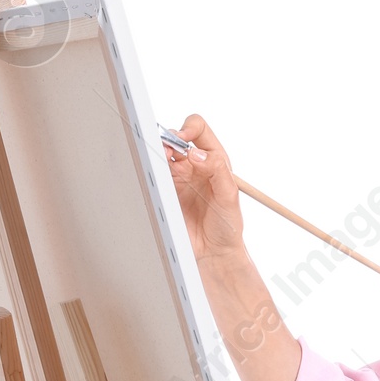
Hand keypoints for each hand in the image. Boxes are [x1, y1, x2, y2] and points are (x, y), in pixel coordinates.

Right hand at [164, 115, 246, 264]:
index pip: (198, 129)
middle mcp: (194, 165)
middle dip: (168, 139)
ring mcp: (177, 178)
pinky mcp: (165, 193)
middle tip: (167, 151)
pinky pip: (153, 176)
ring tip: (160, 161)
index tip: (183, 139)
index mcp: (213, 159)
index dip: (188, 128)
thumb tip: (196, 154)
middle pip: (174, 139)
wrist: (213, 252)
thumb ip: (216, 170)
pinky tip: (154, 176)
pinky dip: (150, 171)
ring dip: (157, 154)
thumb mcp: (229, 195)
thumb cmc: (227, 225)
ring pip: (161, 155)